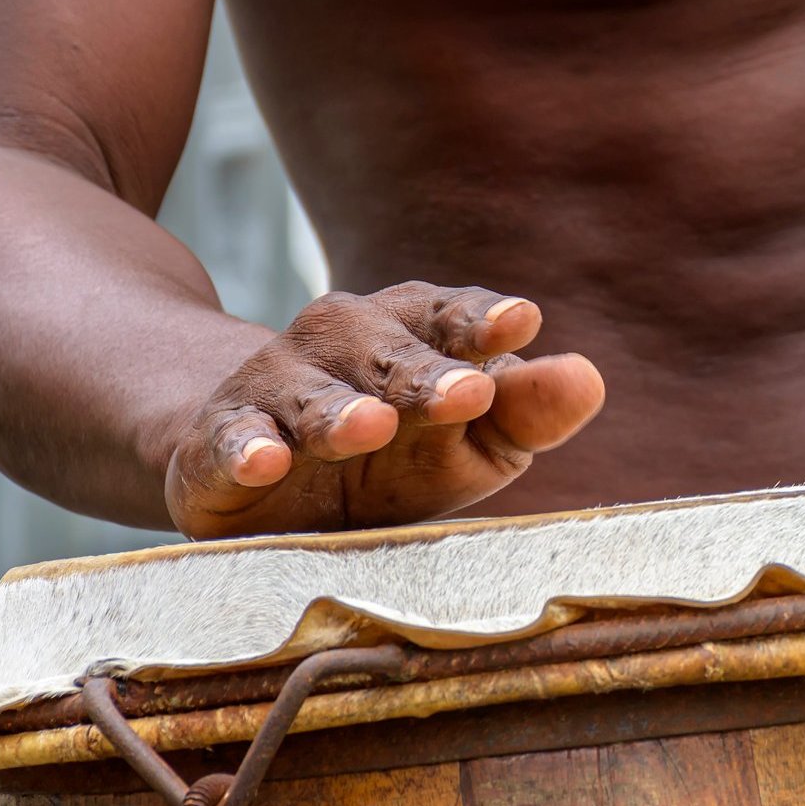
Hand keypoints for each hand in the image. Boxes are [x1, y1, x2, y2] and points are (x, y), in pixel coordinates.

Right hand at [163, 283, 604, 537]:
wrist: (267, 491)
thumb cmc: (395, 460)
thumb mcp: (472, 442)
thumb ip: (528, 412)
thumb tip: (589, 377)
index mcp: (410, 333)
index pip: (446, 314)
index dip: (480, 319)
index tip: (522, 324)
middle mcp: (339, 345)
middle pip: (382, 349)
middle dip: (423, 371)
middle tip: (467, 394)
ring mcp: (273, 391)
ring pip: (305, 391)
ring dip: (336, 409)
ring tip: (370, 426)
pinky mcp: (215, 446)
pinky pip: (226, 441)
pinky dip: (242, 450)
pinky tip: (264, 462)